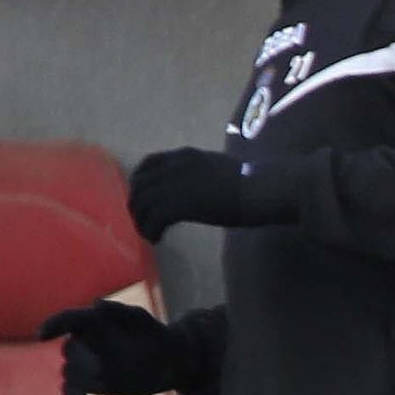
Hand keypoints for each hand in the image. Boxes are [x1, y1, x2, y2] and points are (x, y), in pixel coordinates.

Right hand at [37, 299, 178, 394]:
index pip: (68, 320)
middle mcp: (86, 342)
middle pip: (70, 349)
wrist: (167, 360)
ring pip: (70, 371)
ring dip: (85, 376)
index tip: (43, 335)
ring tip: (111, 377)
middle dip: (84, 356)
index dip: (54, 325)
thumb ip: (118, 310)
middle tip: (107, 361)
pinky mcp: (92, 382)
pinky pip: (71, 388)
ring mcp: (87, 363)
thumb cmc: (152, 334)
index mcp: (93, 321)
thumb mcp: (140, 319)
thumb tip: (96, 303)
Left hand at [129, 148, 246, 241]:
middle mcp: (174, 166)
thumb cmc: (247, 182)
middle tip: (143, 221)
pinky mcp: (181, 205)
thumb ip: (197, 171)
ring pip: (142, 203)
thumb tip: (190, 186)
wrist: (258, 189)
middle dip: (136, 205)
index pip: (148, 163)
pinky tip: (158, 239)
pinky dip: (152, 230)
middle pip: (139, 185)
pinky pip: (154, 219)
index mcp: (183, 156)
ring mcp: (176, 185)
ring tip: (150, 234)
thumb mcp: (215, 167)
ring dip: (142, 221)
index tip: (141, 197)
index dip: (138, 182)